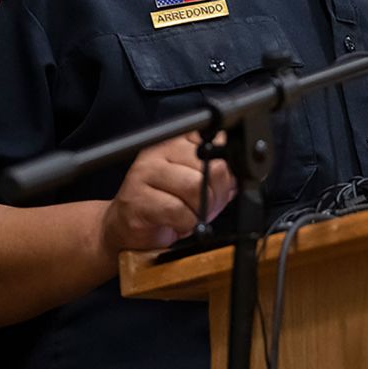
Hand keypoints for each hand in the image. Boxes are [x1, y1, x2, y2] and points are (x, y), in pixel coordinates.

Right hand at [100, 131, 235, 254]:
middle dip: (217, 194)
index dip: (228, 169)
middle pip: (211, 167)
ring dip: (201, 210)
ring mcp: (146, 171)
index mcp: (178, 140)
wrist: (126, 228)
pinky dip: (185, 223)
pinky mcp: (137, 198)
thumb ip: (219, 175)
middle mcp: (161, 149)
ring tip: (192, 216)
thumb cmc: (166, 205)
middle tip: (209, 207)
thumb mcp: (198, 185)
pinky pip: (177, 210)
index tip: (223, 184)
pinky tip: (177, 223)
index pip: (218, 142)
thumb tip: (242, 174)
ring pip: (195, 187)